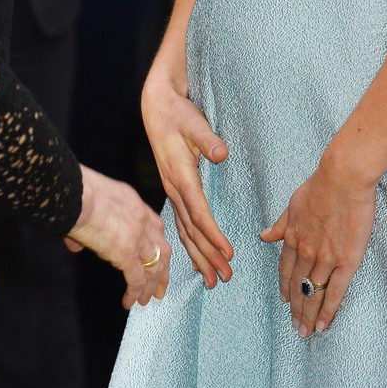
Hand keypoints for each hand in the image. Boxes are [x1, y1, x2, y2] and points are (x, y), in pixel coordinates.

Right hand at [68, 165, 169, 308]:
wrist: (77, 194)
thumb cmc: (77, 194)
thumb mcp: (92, 203)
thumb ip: (89, 224)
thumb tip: (75, 245)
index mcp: (135, 204)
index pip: (155, 227)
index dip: (157, 245)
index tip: (157, 258)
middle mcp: (142, 220)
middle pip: (162, 249)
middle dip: (163, 270)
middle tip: (160, 287)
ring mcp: (138, 237)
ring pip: (154, 267)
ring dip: (151, 286)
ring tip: (146, 300)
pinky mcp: (127, 253)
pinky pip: (137, 279)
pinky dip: (134, 293)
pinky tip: (129, 303)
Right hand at [142, 72, 232, 287]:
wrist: (157, 108)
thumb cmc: (178, 114)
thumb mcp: (194, 122)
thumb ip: (207, 138)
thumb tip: (221, 153)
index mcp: (181, 176)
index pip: (199, 212)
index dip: (213, 234)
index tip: (229, 252)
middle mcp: (174, 189)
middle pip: (192, 230)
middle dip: (208, 256)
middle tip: (225, 278)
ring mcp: (172, 192)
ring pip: (185, 232)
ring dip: (199, 257)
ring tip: (214, 280)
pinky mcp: (174, 190)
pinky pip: (182, 224)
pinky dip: (190, 244)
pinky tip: (198, 259)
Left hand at [260, 162, 375, 336]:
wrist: (343, 179)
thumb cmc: (320, 185)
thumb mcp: (293, 203)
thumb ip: (281, 224)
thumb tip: (264, 236)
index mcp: (293, 238)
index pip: (285, 270)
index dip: (284, 288)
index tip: (284, 302)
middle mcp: (306, 252)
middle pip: (297, 287)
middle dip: (295, 310)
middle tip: (296, 329)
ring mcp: (325, 259)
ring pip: (313, 294)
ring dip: (308, 316)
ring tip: (306, 333)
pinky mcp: (346, 261)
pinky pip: (335, 291)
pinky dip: (328, 310)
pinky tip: (324, 325)